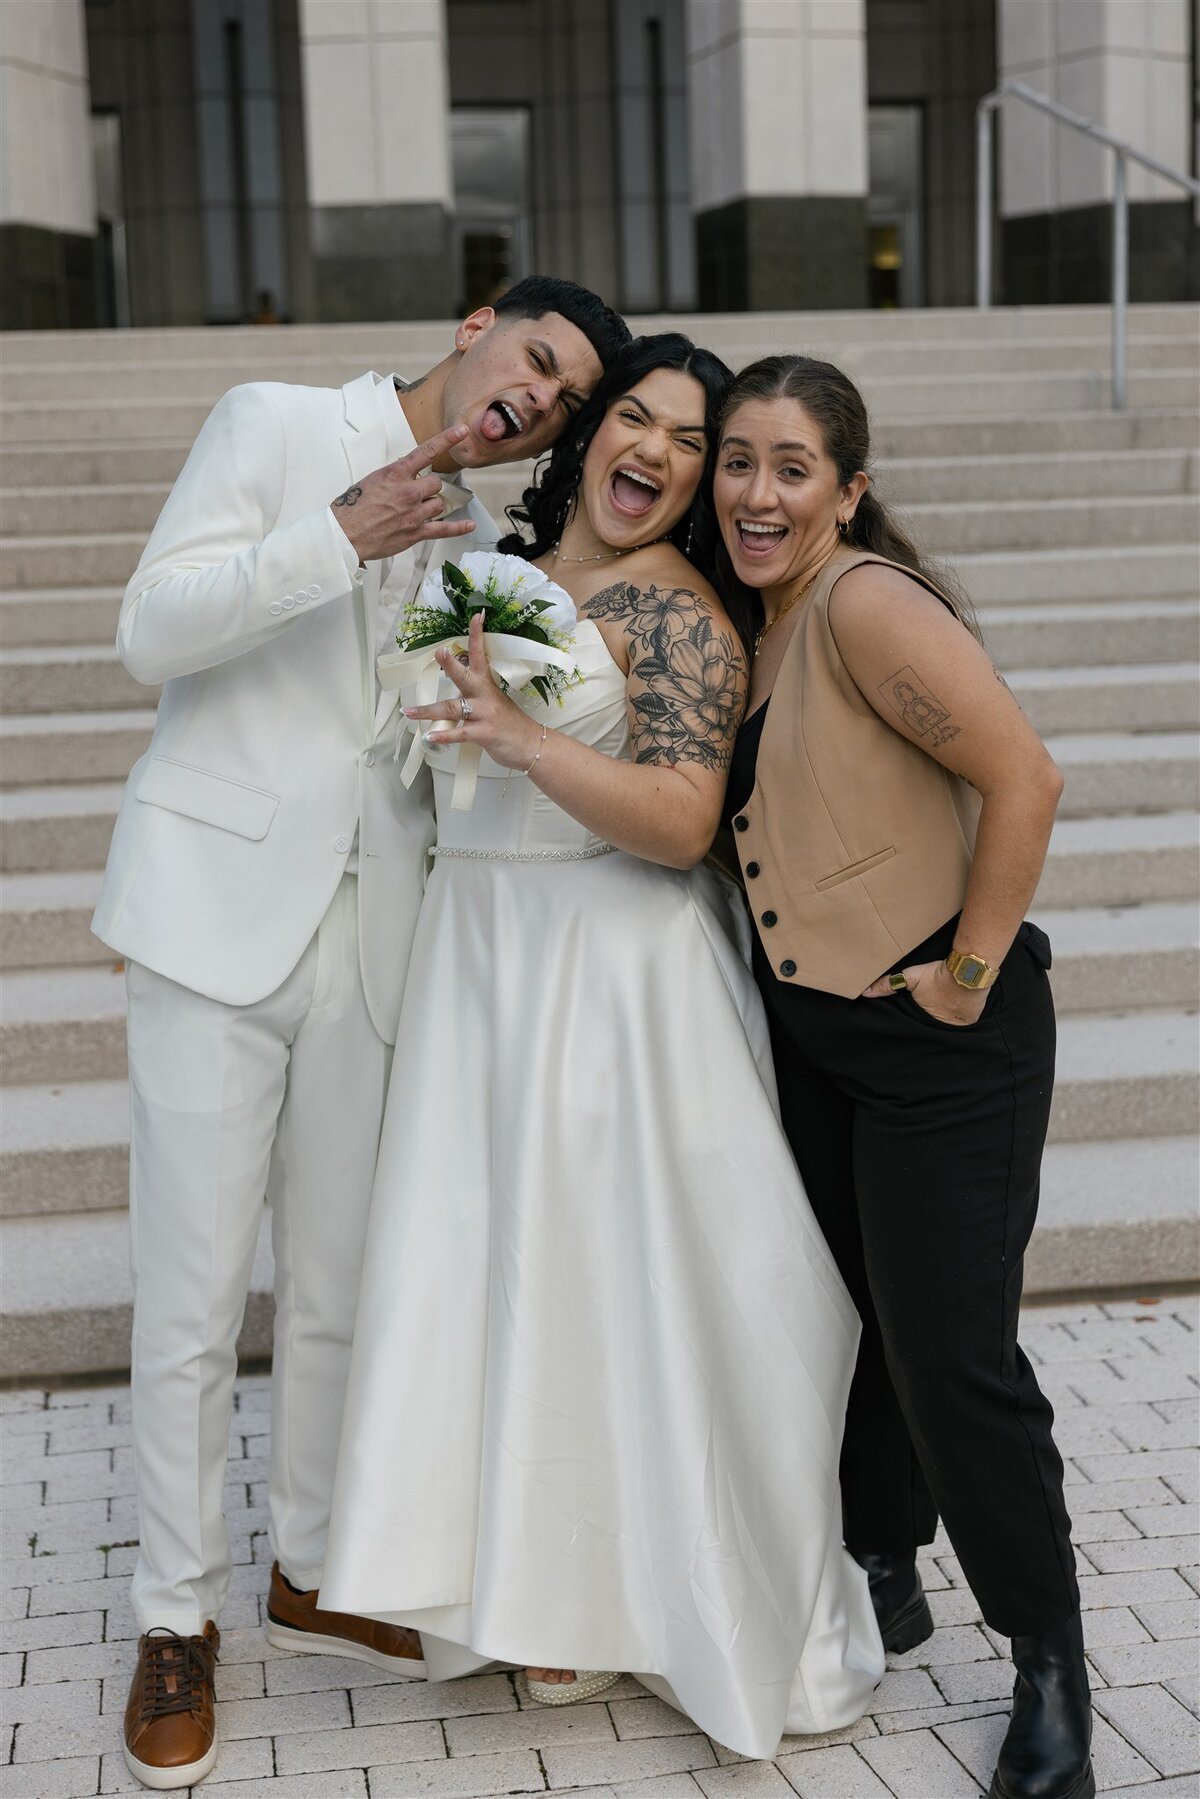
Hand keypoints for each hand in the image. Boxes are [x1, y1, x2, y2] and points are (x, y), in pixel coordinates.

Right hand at [331, 424, 475, 561]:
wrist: (345, 534)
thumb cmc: (352, 508)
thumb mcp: (372, 480)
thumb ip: (395, 477)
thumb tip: (408, 478)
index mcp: (396, 474)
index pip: (427, 451)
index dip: (447, 439)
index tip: (461, 431)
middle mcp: (408, 492)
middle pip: (436, 484)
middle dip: (428, 488)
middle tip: (414, 494)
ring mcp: (414, 513)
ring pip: (439, 504)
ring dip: (431, 506)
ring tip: (413, 511)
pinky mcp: (416, 533)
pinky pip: (444, 529)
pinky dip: (458, 528)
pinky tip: (468, 525)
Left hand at [404, 612, 545, 771]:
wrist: (531, 744)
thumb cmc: (510, 724)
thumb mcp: (494, 703)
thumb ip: (474, 696)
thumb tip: (453, 694)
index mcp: (487, 685)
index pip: (481, 655)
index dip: (478, 635)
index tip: (476, 616)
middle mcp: (485, 696)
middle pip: (465, 677)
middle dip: (451, 665)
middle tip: (439, 652)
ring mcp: (484, 714)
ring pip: (453, 708)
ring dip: (428, 710)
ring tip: (408, 711)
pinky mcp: (484, 733)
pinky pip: (460, 733)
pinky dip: (444, 736)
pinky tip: (430, 737)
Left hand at [860, 958, 987, 1025]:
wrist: (967, 972)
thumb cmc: (937, 976)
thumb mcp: (910, 978)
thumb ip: (887, 985)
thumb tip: (865, 992)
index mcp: (925, 1020)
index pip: (918, 1025)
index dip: (917, 1020)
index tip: (917, 1017)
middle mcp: (942, 1027)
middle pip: (934, 1026)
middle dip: (931, 1023)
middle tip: (931, 1015)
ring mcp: (959, 1025)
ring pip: (950, 1025)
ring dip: (948, 1020)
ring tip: (947, 1012)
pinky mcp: (972, 1019)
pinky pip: (965, 1022)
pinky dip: (962, 1016)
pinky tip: (960, 1009)